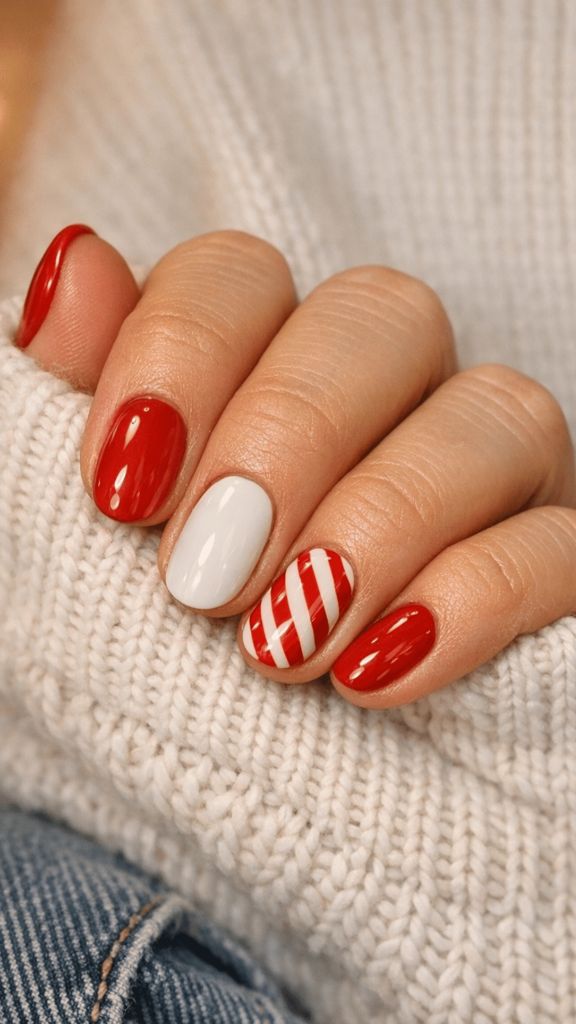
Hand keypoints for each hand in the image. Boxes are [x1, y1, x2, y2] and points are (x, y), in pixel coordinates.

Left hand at [14, 225, 575, 708]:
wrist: (242, 774)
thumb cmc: (157, 634)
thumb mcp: (105, 521)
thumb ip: (79, 390)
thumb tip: (68, 266)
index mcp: (267, 362)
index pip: (242, 276)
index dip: (181, 354)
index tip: (121, 489)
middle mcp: (391, 393)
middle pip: (384, 316)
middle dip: (288, 436)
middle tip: (203, 576)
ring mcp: (486, 473)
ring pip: (497, 411)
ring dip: (380, 519)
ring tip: (283, 643)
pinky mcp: (552, 565)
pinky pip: (559, 547)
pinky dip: (473, 600)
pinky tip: (378, 674)